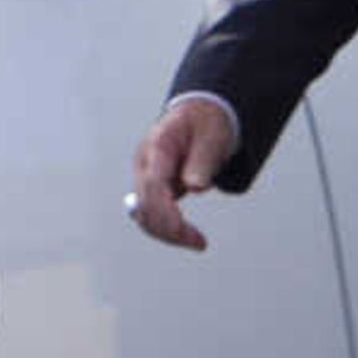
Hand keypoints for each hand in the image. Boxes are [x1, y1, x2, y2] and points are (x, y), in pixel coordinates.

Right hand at [125, 93, 234, 250]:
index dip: (163, 210)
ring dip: (167, 233)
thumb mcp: (213, 136)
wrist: (200, 114)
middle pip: (144, 204)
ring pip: (144, 214)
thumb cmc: (207, 124)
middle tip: (199, 242)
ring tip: (197, 242)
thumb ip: (203, 161)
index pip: (152, 184)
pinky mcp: (152, 187)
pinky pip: (152, 213)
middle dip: (168, 228)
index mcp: (158, 145)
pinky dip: (167, 227)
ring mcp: (145, 175)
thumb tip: (195, 187)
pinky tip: (188, 235)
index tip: (181, 230)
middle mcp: (145, 162)